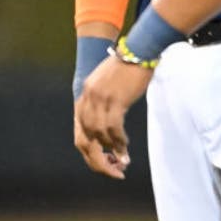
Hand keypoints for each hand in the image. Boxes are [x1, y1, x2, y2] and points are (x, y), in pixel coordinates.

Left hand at [74, 55, 153, 175]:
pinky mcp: (115, 99)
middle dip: (97, 160)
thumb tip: (108, 128)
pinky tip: (125, 147)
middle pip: (85, 139)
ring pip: (100, 136)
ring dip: (111, 152)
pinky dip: (118, 141)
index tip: (104, 163)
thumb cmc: (128, 67)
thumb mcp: (107, 84)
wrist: (139, 49)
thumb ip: (102, 102)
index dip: (90, 152)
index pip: (80, 132)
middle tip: (112, 172)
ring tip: (123, 161)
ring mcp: (100, 99)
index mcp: (84, 97)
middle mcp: (88, 99)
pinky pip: (114, 127)